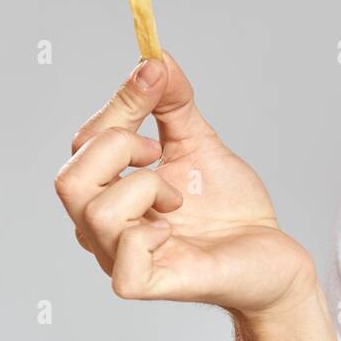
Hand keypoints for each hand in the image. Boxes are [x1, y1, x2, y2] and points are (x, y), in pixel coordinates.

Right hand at [54, 51, 317, 322]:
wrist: (271, 255)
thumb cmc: (229, 208)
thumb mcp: (199, 142)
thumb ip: (172, 102)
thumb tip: (154, 57)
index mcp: (110, 191)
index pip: (84, 143)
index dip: (119, 104)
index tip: (155, 75)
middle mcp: (104, 227)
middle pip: (70, 178)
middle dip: (118, 145)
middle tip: (159, 148)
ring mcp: (121, 258)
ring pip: (97, 212)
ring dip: (146, 188)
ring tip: (178, 198)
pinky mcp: (148, 283)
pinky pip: (124, 257)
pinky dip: (149, 233)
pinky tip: (172, 230)